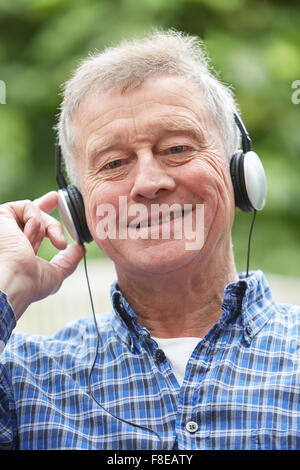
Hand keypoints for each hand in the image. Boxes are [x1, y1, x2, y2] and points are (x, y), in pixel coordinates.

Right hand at [0, 191, 83, 319]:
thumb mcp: (55, 273)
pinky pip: (29, 207)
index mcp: (21, 250)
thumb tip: (80, 249)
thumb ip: (68, 260)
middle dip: (45, 204)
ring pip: (37, 212)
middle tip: (57, 197)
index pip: (34, 229)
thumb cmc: (28, 283)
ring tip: (35, 246)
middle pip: (31, 213)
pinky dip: (34, 222)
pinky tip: (26, 238)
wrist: (12, 280)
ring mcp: (6, 225)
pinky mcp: (2, 214)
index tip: (56, 206)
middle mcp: (12, 236)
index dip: (46, 218)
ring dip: (46, 229)